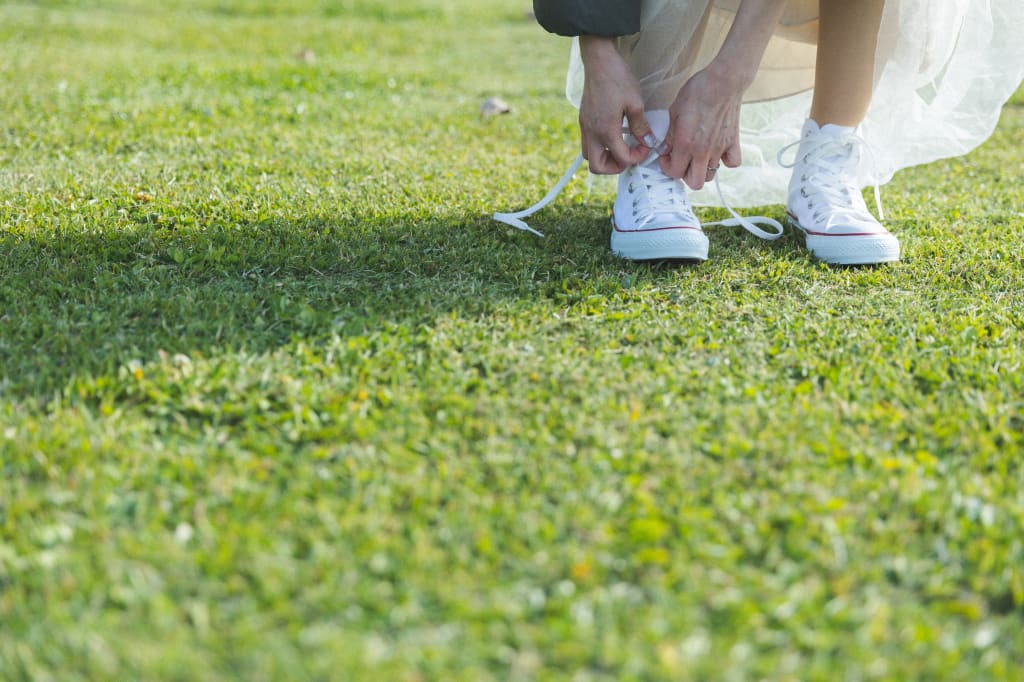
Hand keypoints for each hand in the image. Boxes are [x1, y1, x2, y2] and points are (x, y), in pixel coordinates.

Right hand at [578, 36, 654, 174]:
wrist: (599, 60)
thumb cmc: (617, 78)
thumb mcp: (636, 103)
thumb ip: (641, 127)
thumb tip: (649, 142)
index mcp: (606, 130)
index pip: (621, 158)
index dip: (636, 158)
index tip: (645, 147)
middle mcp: (592, 132)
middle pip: (596, 166)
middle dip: (614, 167)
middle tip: (628, 156)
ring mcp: (585, 126)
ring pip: (589, 156)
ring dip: (604, 158)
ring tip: (620, 147)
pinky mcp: (583, 119)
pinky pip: (588, 142)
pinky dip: (600, 146)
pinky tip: (613, 134)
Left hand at [659, 65, 744, 189]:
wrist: (723, 81)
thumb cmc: (697, 92)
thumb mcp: (674, 111)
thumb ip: (669, 135)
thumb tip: (665, 149)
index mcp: (686, 145)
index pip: (675, 173)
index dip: (667, 167)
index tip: (666, 156)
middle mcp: (704, 151)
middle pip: (695, 183)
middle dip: (685, 175)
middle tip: (681, 161)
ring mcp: (720, 148)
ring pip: (712, 175)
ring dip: (702, 169)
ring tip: (697, 155)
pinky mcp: (733, 142)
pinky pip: (733, 163)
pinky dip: (725, 162)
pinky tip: (718, 152)